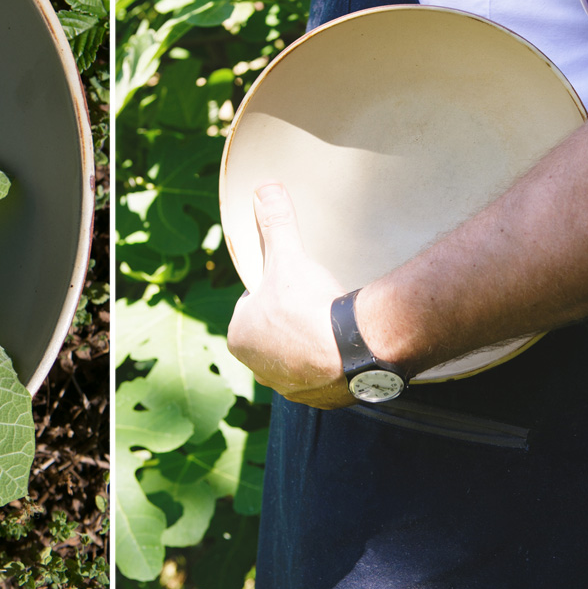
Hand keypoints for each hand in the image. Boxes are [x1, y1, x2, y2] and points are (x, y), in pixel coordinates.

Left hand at [227, 183, 354, 408]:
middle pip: (272, 334)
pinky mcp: (318, 400)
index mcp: (237, 336)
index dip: (273, 294)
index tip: (292, 289)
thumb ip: (275, 222)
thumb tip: (264, 187)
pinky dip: (330, 366)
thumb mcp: (288, 257)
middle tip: (313, 306)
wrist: (350, 352)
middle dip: (288, 322)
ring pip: (295, 358)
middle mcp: (256, 368)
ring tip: (329, 328)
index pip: (251, 308)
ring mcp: (287, 388)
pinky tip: (343, 351)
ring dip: (308, 345)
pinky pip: (321, 378)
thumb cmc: (309, 306)